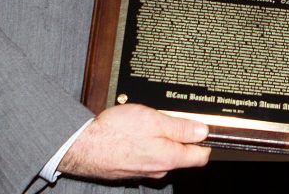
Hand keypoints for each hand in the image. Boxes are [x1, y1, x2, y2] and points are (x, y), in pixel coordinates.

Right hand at [58, 103, 208, 180]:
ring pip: (163, 154)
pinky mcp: (130, 169)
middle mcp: (159, 170)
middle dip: (181, 136)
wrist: (83, 146)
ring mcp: (144, 171)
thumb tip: (203, 130)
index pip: (200, 157)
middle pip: (182, 155)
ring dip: (161, 138)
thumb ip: (181, 127)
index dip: (206, 141)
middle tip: (171, 117)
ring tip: (148, 121)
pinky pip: (146, 156)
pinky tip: (135, 132)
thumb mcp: (154, 119)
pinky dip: (146, 144)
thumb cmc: (115, 132)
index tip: (205, 128)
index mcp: (169, 158)